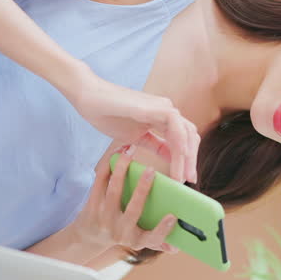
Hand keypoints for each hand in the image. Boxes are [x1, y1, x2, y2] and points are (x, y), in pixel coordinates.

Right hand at [67, 71, 199, 183]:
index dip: (186, 159)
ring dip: (186, 157)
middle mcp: (167, 111)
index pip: (182, 140)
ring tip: (181, 176)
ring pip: (186, 133)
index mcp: (162, 118)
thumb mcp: (136, 137)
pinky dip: (180, 144)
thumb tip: (170, 158)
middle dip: (191, 160)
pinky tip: (179, 159)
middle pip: (189, 137)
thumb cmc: (108, 115)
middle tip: (190, 181)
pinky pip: (176, 127)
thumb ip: (155, 145)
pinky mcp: (155, 107)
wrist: (89, 98)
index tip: (184, 179)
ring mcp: (163, 107)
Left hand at [68, 145, 179, 253]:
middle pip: (133, 210)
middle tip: (152, 170)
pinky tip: (115, 155)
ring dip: (122, 171)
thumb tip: (176, 248)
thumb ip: (157, 241)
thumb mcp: (138, 241)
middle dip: (143, 189)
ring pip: (114, 192)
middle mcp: (120, 232)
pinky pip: (99, 184)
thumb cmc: (121, 234)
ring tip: (130, 154)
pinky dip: (107, 168)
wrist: (88, 238)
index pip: (153, 238)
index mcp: (136, 240)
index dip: (163, 229)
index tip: (173, 216)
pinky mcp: (92, 207)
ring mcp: (104, 219)